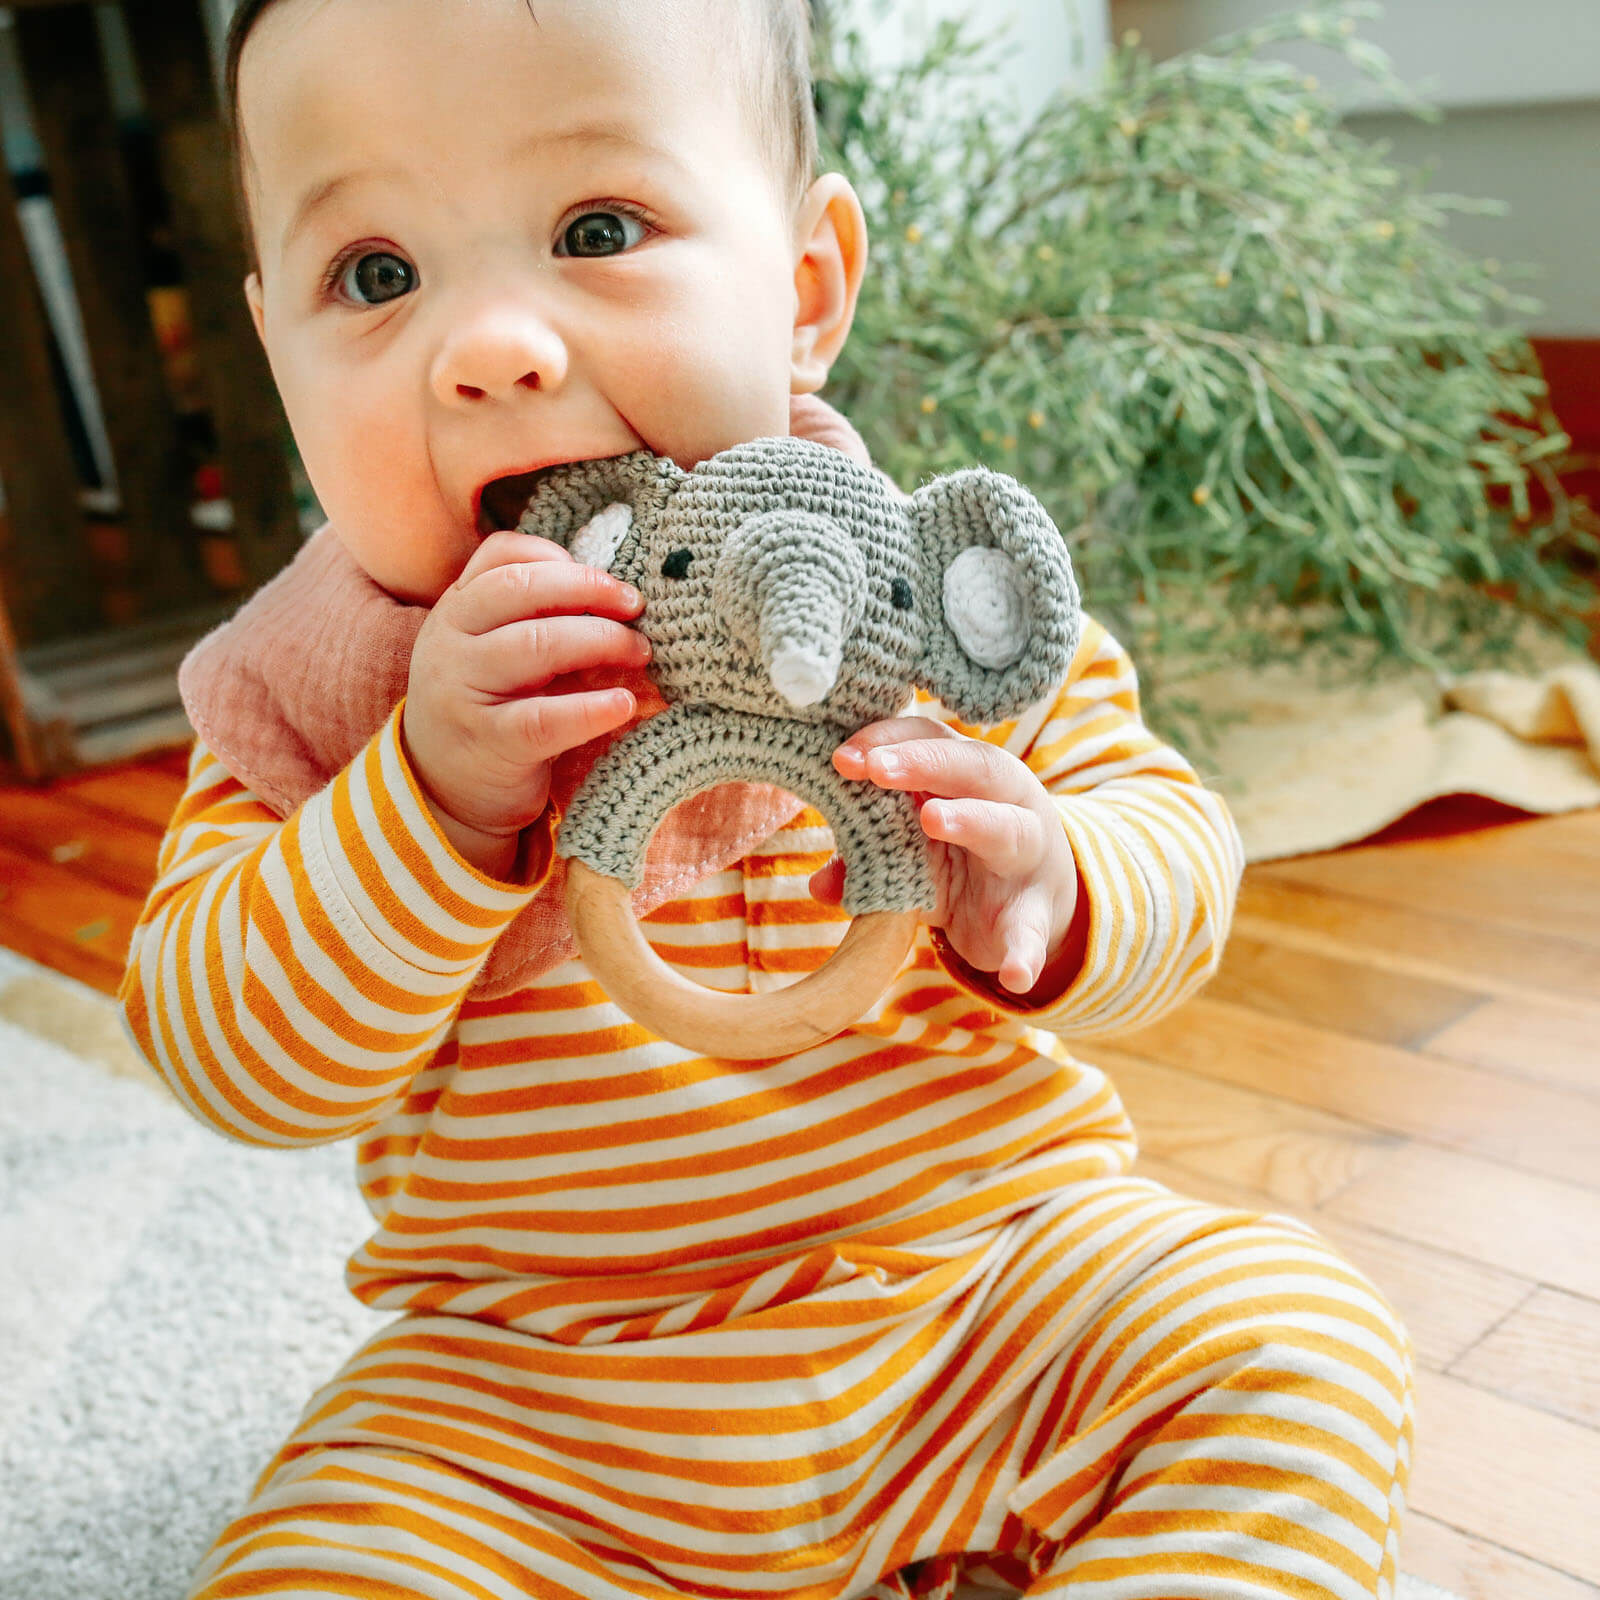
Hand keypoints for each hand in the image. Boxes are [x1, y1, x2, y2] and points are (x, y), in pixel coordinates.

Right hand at [402, 531, 651, 875]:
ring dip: (601, 640)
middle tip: (636, 607)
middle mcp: (451, 642)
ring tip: (640, 651)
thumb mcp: (493, 649)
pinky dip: (591, 709)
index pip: (501, 555)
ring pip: (536, 645)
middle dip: (589, 590)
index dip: (559, 558)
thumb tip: (614, 592)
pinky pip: (543, 718)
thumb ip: (533, 615)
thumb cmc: (490, 706)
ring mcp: (465, 691)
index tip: (606, 578)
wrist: (443, 788)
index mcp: (457, 609)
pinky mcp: (489, 742)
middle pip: (521, 589)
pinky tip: (624, 704)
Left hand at [811, 717, 1083, 996]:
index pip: (933, 739)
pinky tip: (1013, 977)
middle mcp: (1008, 802)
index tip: (843, 757)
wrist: (1032, 908)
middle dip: (924, 763)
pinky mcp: (1035, 914)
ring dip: (971, 820)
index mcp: (971, 775)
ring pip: (1007, 830)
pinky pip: (1031, 932)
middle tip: (876, 770)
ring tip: (933, 820)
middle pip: (974, 767)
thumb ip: (869, 857)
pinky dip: (1023, 953)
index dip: (890, 740)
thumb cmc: (962, 859)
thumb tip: (820, 883)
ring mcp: (1027, 857)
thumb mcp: (914, 851)